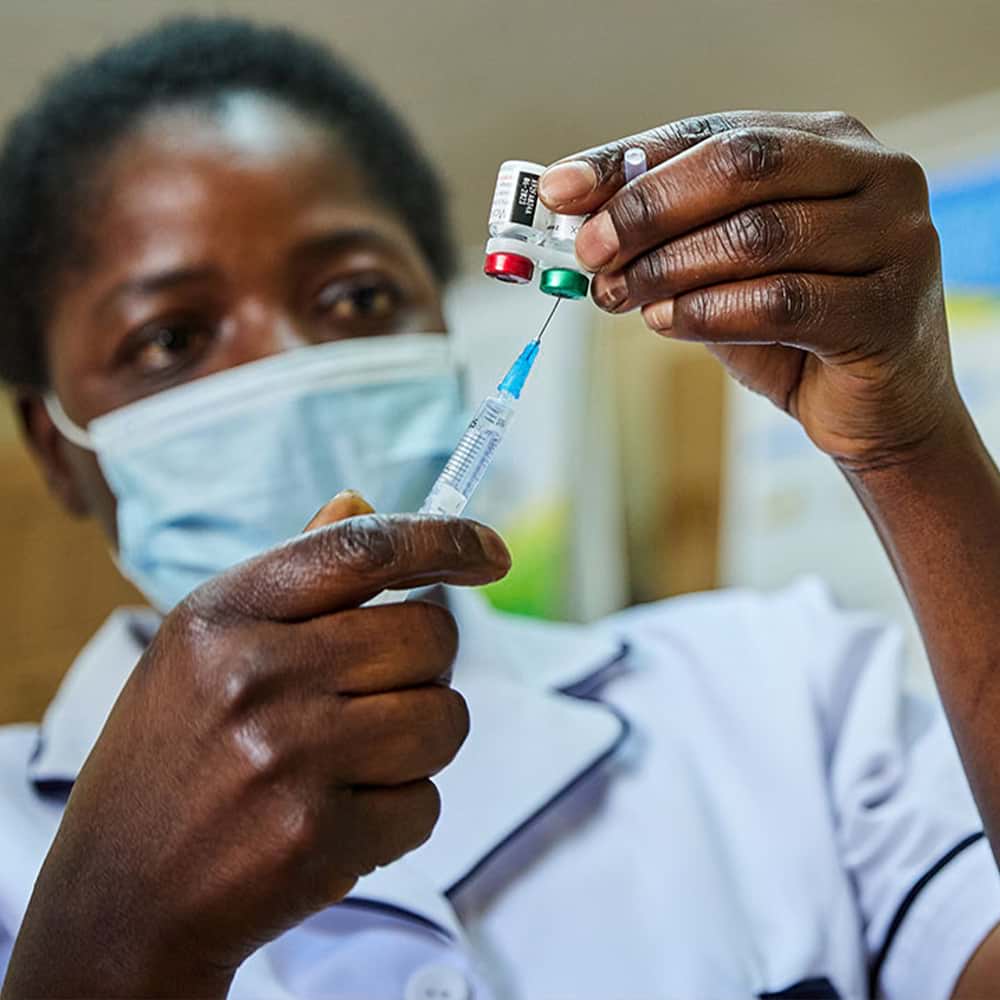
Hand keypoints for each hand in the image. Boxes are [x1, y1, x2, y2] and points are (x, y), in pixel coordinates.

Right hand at [3, 496, 509, 996]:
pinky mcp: (318, 839)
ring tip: (356, 760)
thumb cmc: (171, 756)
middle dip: (427, 666)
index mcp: (224, 614)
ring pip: (445, 720)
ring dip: (422, 741)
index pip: (364, 549)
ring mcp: (288, 759)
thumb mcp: (203, 647)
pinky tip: (338, 819)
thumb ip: (293, 575)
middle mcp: (255, 676)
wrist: (118, 899)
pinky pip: (427, 804)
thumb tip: (360, 499)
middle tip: (381, 694)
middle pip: (428, 636)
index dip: (445, 539)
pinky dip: (401, 813)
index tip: (491, 549)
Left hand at [539, 111, 958, 471]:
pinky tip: (666, 322)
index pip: (715, 134)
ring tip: (620, 295)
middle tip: (590, 251)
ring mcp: (895, 238)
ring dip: (669, 268)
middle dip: (648, 209)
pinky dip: (709, 313)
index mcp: (828, 143)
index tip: (561, 191)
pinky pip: (782, 302)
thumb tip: (576, 214)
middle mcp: (875, 174)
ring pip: (758, 235)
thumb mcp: (721, 272)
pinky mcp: (889, 309)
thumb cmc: (794, 331)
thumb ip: (668, 237)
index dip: (631, 160)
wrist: (877, 409)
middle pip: (742, 166)